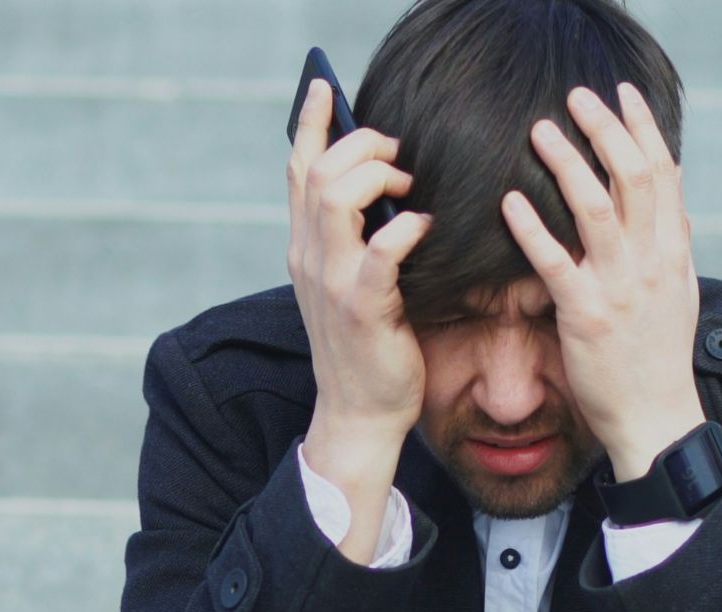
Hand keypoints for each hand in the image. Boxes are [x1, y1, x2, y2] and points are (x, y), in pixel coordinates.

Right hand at [287, 78, 435, 468]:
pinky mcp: (361, 309)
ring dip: (378, 176)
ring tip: (411, 186)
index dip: (311, 123)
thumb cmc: (367, 347)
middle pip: (317, 170)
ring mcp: (330, 283)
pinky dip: (405, 228)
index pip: (297, 169)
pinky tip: (425, 225)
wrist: (359, 415)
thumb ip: (355, 239)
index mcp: (304, 247)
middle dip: (362, 145)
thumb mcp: (350, 283)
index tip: (325, 86)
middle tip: (400, 154)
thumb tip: (387, 191)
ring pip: (335, 197)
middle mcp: (308, 257)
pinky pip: (379, 252)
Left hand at [501, 81, 704, 481]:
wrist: (657, 419)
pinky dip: (532, 227)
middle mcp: (652, 261)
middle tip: (577, 96)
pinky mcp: (586, 315)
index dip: (644, 128)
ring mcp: (620, 287)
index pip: (664, 174)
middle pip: (632, 176)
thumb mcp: (680, 294)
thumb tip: (675, 204)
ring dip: (567, 162)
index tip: (623, 94)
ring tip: (539, 131)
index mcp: (675, 251)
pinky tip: (510, 200)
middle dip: (605, 129)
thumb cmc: (661, 358)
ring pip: (595, 207)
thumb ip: (673, 245)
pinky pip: (555, 261)